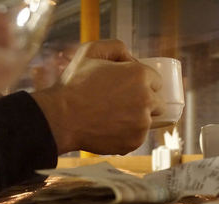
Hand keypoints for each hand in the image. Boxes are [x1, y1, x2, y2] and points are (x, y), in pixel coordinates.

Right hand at [31, 40, 163, 154]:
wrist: (60, 118)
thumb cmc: (73, 85)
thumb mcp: (91, 51)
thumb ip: (117, 47)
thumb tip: (132, 59)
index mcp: (140, 75)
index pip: (156, 81)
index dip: (144, 84)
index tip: (130, 88)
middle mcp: (146, 99)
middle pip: (158, 103)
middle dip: (146, 103)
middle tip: (123, 104)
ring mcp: (142, 123)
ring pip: (148, 122)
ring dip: (136, 120)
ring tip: (112, 118)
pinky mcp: (135, 142)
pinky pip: (137, 137)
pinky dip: (127, 135)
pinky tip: (109, 129)